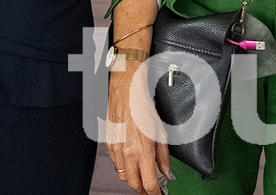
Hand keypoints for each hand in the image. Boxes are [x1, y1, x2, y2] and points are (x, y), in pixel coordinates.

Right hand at [107, 61, 170, 194]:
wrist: (126, 91)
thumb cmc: (143, 107)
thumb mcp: (161, 132)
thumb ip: (164, 157)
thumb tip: (168, 173)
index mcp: (142, 151)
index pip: (149, 184)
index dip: (155, 194)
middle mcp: (126, 153)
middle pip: (134, 184)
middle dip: (143, 189)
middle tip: (151, 188)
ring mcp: (115, 149)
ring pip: (123, 175)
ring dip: (133, 177)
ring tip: (142, 173)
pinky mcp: (108, 144)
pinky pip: (116, 163)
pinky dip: (124, 165)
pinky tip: (131, 159)